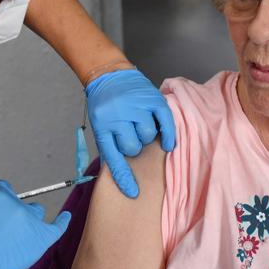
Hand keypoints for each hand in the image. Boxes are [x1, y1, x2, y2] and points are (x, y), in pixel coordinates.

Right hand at [0, 180, 72, 268]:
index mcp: (0, 195)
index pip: (4, 190)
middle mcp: (18, 205)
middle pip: (21, 203)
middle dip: (13, 212)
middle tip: (2, 230)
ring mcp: (31, 222)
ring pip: (36, 213)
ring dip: (29, 220)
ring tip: (18, 236)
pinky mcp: (40, 239)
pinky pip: (57, 227)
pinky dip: (63, 221)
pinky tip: (67, 216)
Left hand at [85, 69, 175, 198]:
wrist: (109, 75)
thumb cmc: (105, 105)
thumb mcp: (100, 125)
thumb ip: (112, 145)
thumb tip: (126, 174)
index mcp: (103, 125)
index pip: (114, 158)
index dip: (124, 178)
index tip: (133, 193)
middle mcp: (119, 115)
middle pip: (133, 147)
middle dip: (134, 147)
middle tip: (131, 137)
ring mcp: (136, 106)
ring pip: (149, 135)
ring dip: (147, 136)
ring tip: (142, 128)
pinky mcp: (152, 99)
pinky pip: (165, 122)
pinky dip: (168, 134)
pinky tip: (168, 142)